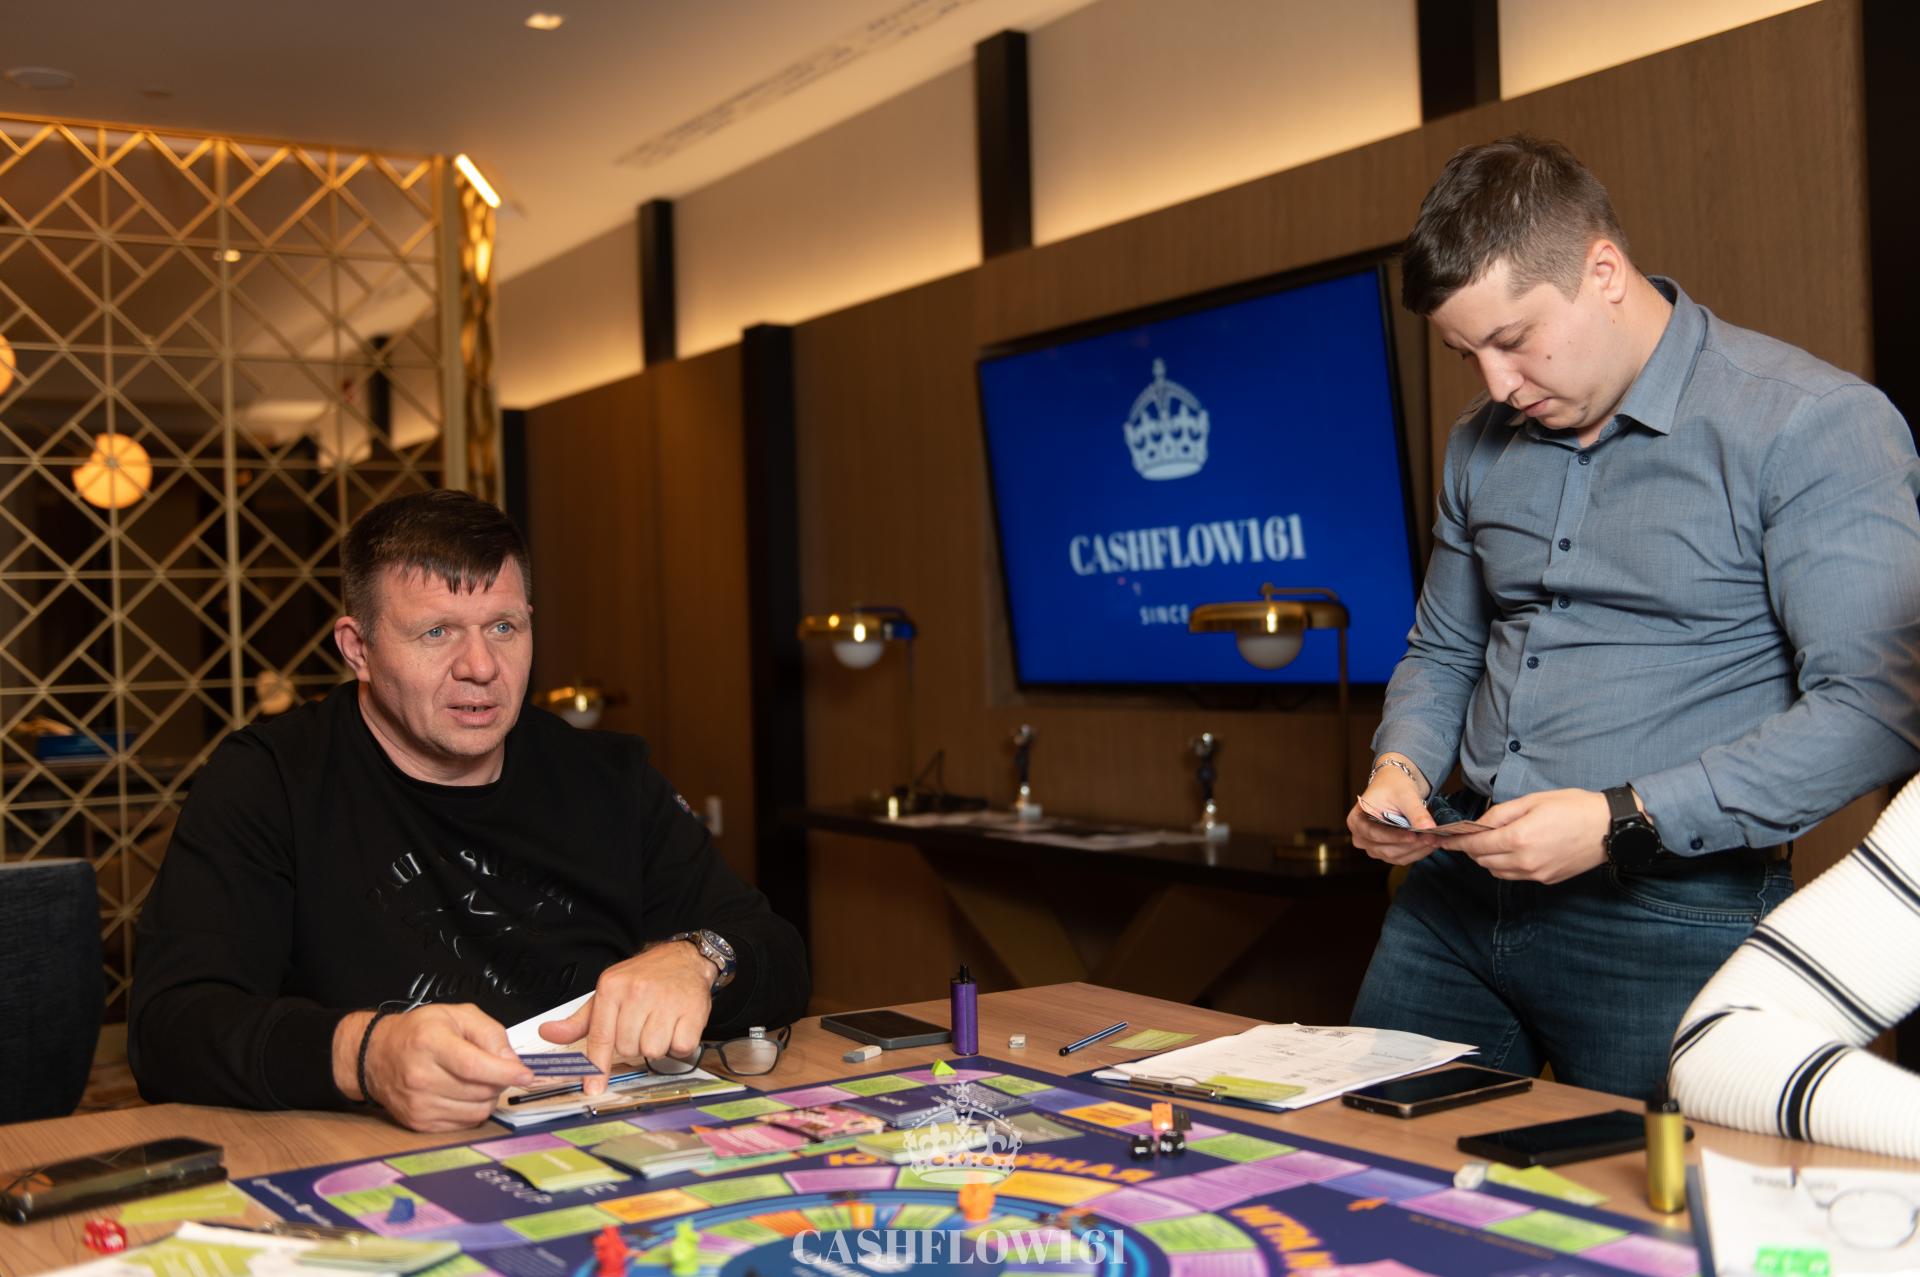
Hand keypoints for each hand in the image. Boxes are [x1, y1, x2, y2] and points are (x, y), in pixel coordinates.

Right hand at [337, 1004, 533, 1131]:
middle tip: (495, 1067)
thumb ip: (491, 1033)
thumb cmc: (421, 1031)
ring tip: (477, 1079)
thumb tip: (512, 1062)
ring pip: (476, 1110)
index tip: (526, 1074)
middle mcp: (420, 1076)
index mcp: (430, 1043)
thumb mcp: (458, 1015)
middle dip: (499, 1080)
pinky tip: (463, 1093)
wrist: (378, 1055)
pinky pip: (464, 1123)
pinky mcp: (419, 1123)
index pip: (473, 1066)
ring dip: (488, 1097)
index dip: (504, 1072)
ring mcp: (418, 1104)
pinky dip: (473, 1109)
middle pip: (479, 1090)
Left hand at [538, 941, 717, 1094]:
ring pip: (652, 1050)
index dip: (597, 1066)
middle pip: (627, 1049)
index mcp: (612, 988)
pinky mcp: (692, 1010)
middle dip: (634, 1043)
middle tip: (643, 1024)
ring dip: (658, 1044)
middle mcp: (638, 992)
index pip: (601, 1036)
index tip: (593, 1088)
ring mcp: (666, 1001)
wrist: (684, 959)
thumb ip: (579, 1020)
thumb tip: (549, 1033)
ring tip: (661, 1023)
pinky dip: (679, 1043)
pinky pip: (680, 1047)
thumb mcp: (608, 993)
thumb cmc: (643, 979)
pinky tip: (677, 1025)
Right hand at [1348, 755, 1438, 865]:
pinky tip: (1430, 844)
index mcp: (1356, 821)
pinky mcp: (1386, 852)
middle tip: (1432, 837)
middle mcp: (1361, 838)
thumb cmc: (1394, 786)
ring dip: (1417, 850)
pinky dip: (1417, 852)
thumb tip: (1429, 827)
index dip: (1395, 837)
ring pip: (1396, 856)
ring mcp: (1373, 847)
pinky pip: (1402, 858)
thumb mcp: (1405, 795)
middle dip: (1411, 845)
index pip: (1375, 834)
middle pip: (1386, 849)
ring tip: (1435, 840)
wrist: (1396, 786)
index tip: (1414, 836)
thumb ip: (1416, 813)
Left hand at [1448, 788, 1609, 882]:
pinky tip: (1514, 850)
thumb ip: (1501, 813)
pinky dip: (1507, 866)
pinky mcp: (1548, 879)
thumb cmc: (1573, 807)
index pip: (1475, 845)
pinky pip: (1516, 876)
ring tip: (1494, 841)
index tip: (1441, 839)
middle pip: (1483, 861)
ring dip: (1489, 859)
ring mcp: (1537, 874)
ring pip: (1497, 872)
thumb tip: (1478, 824)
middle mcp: (1525, 861)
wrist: (1610, 828)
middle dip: (1472, 849)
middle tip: (1472, 835)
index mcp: (1519, 838)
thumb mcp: (1533, 801)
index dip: (1456, 842)